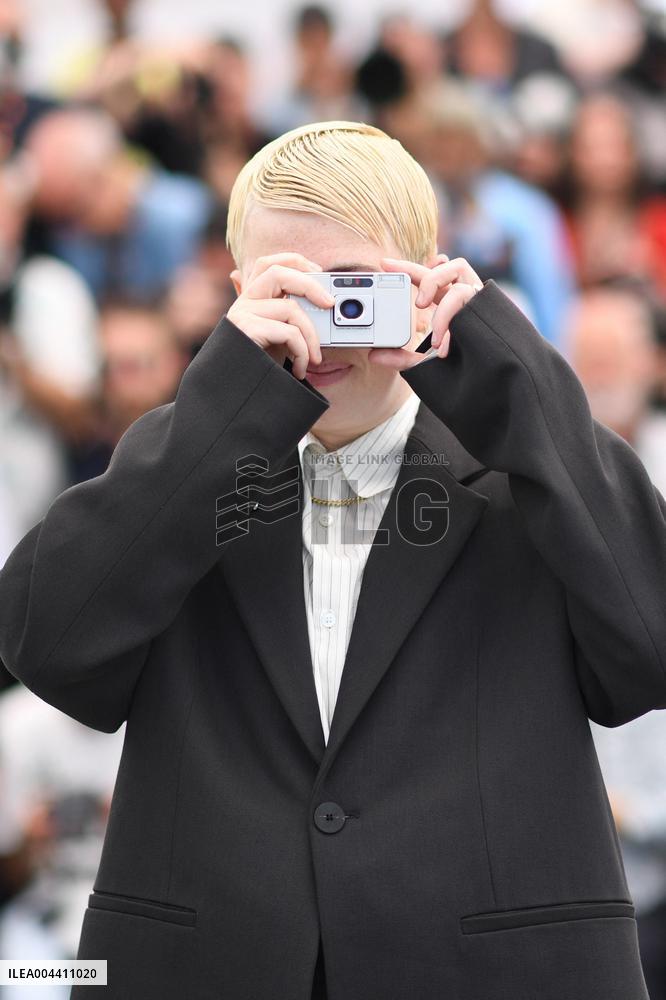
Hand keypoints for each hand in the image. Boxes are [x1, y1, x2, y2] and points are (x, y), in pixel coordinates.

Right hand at [227, 253, 332, 379]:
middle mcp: (243, 302)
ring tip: (313, 358)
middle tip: (330, 304)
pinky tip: (299, 368)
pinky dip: (302, 351)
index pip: (268, 263)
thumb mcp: (275, 338)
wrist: (238, 393)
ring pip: (290, 308)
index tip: (319, 273)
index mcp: (251, 299)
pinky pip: (288, 332)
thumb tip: (311, 302)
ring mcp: (242, 315)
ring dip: (311, 336)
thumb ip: (283, 317)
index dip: (295, 262)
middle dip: (310, 285)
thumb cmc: (260, 366)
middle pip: (278, 272)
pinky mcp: (247, 331)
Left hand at [368, 254, 483, 370]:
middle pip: (442, 267)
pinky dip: (446, 313)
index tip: (384, 264)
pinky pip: (463, 293)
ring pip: (457, 268)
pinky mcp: (485, 302)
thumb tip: (373, 355)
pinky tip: (439, 341)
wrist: (492, 381)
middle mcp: (463, 295)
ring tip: (422, 310)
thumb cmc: (463, 370)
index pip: (427, 279)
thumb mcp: (425, 363)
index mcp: (449, 303)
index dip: (407, 268)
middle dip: (422, 272)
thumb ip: (402, 358)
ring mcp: (476, 296)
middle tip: (411, 298)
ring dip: (435, 285)